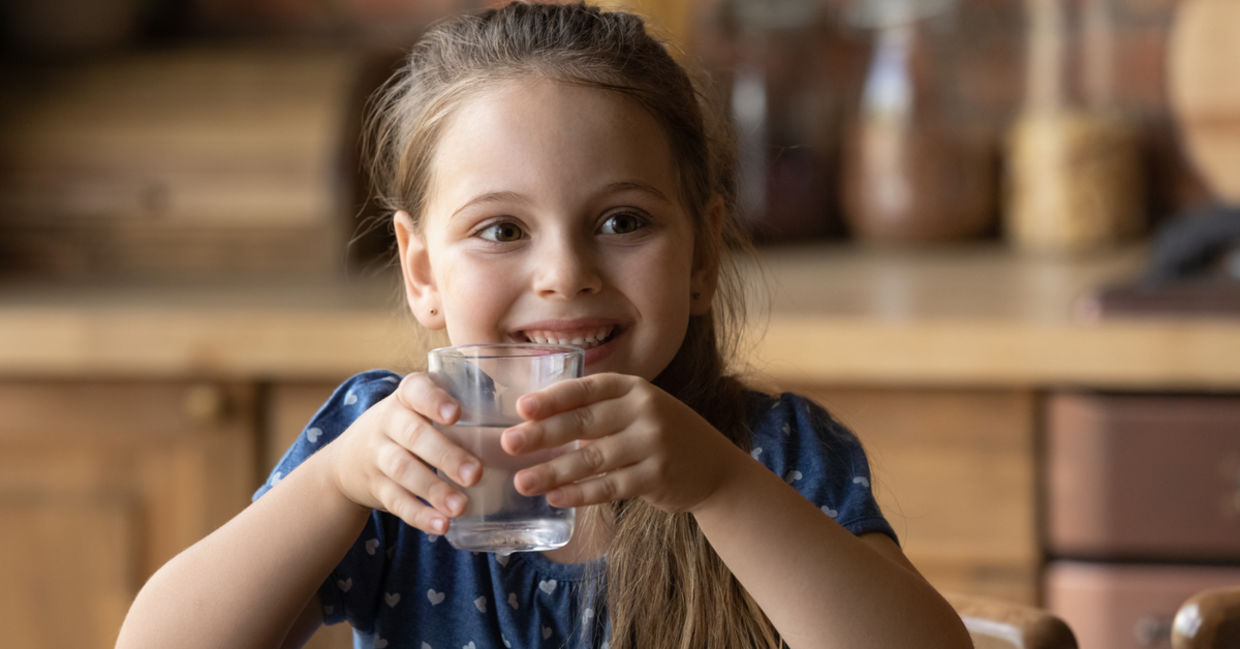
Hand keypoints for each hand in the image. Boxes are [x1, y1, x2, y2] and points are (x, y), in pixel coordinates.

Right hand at [320, 373, 481, 534]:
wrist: (349, 459)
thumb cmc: (410, 425)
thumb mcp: (423, 406)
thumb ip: (463, 401)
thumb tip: (527, 409)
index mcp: (407, 395)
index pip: (416, 390)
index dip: (434, 401)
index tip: (457, 415)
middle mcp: (388, 422)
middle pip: (414, 436)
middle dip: (445, 456)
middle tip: (476, 473)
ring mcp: (377, 455)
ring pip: (403, 471)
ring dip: (434, 490)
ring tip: (461, 507)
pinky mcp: (376, 487)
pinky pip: (396, 502)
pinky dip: (419, 516)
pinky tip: (442, 526)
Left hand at [501, 373, 742, 513]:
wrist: (714, 467)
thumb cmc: (661, 436)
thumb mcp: (637, 411)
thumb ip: (598, 412)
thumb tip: (537, 423)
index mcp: (634, 388)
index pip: (586, 389)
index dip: (552, 399)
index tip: (521, 409)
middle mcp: (644, 410)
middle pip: (584, 422)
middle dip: (542, 434)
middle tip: (509, 444)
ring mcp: (653, 443)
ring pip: (593, 458)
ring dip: (554, 471)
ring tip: (522, 482)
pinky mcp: (657, 476)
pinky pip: (610, 486)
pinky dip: (580, 493)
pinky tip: (556, 498)